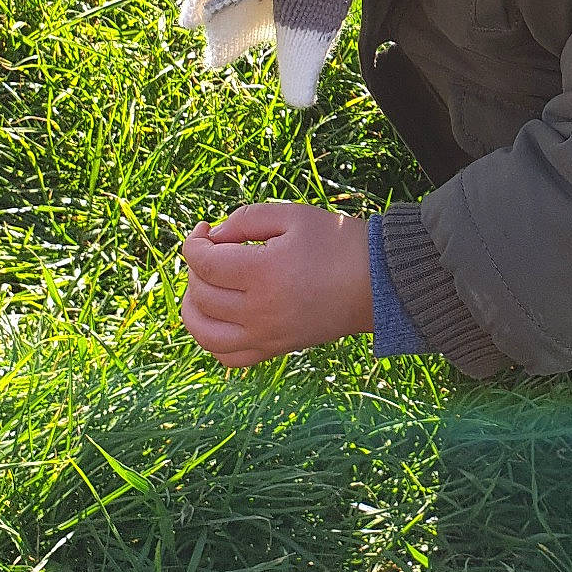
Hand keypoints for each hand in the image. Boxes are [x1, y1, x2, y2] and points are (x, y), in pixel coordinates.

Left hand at [179, 202, 373, 367]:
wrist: (378, 284)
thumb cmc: (338, 243)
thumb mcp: (293, 216)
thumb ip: (246, 219)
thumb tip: (213, 237)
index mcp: (264, 273)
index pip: (203, 263)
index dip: (194, 242)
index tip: (205, 230)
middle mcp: (260, 310)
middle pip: (201, 294)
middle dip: (196, 267)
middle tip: (214, 249)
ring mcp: (266, 336)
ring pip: (203, 332)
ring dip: (193, 307)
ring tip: (204, 285)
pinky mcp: (275, 349)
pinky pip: (227, 356)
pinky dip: (211, 339)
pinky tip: (218, 316)